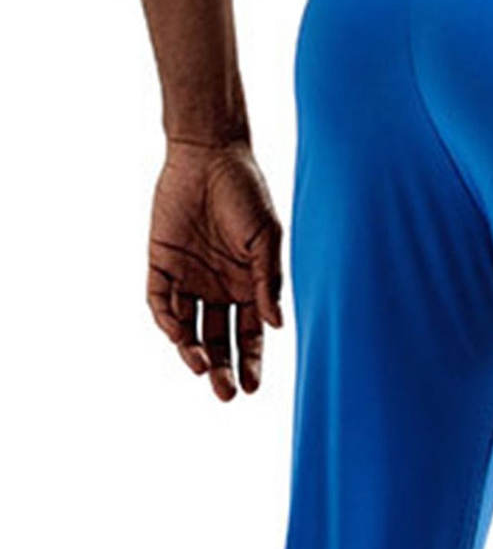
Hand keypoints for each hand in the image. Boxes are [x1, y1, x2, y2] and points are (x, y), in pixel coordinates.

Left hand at [147, 140, 282, 400]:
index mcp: (250, 286)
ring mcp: (190, 278)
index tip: (252, 387)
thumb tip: (275, 326)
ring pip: (188, 329)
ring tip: (202, 369)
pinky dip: (168, 321)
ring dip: (194, 353)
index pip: (251, 335)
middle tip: (226, 393)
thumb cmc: (247, 193)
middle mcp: (220, 288)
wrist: (210, 154)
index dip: (252, 362)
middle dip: (224, 368)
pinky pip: (161, 302)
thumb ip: (269, 282)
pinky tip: (179, 336)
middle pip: (220, 340)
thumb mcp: (267, 239)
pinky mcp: (161, 264)